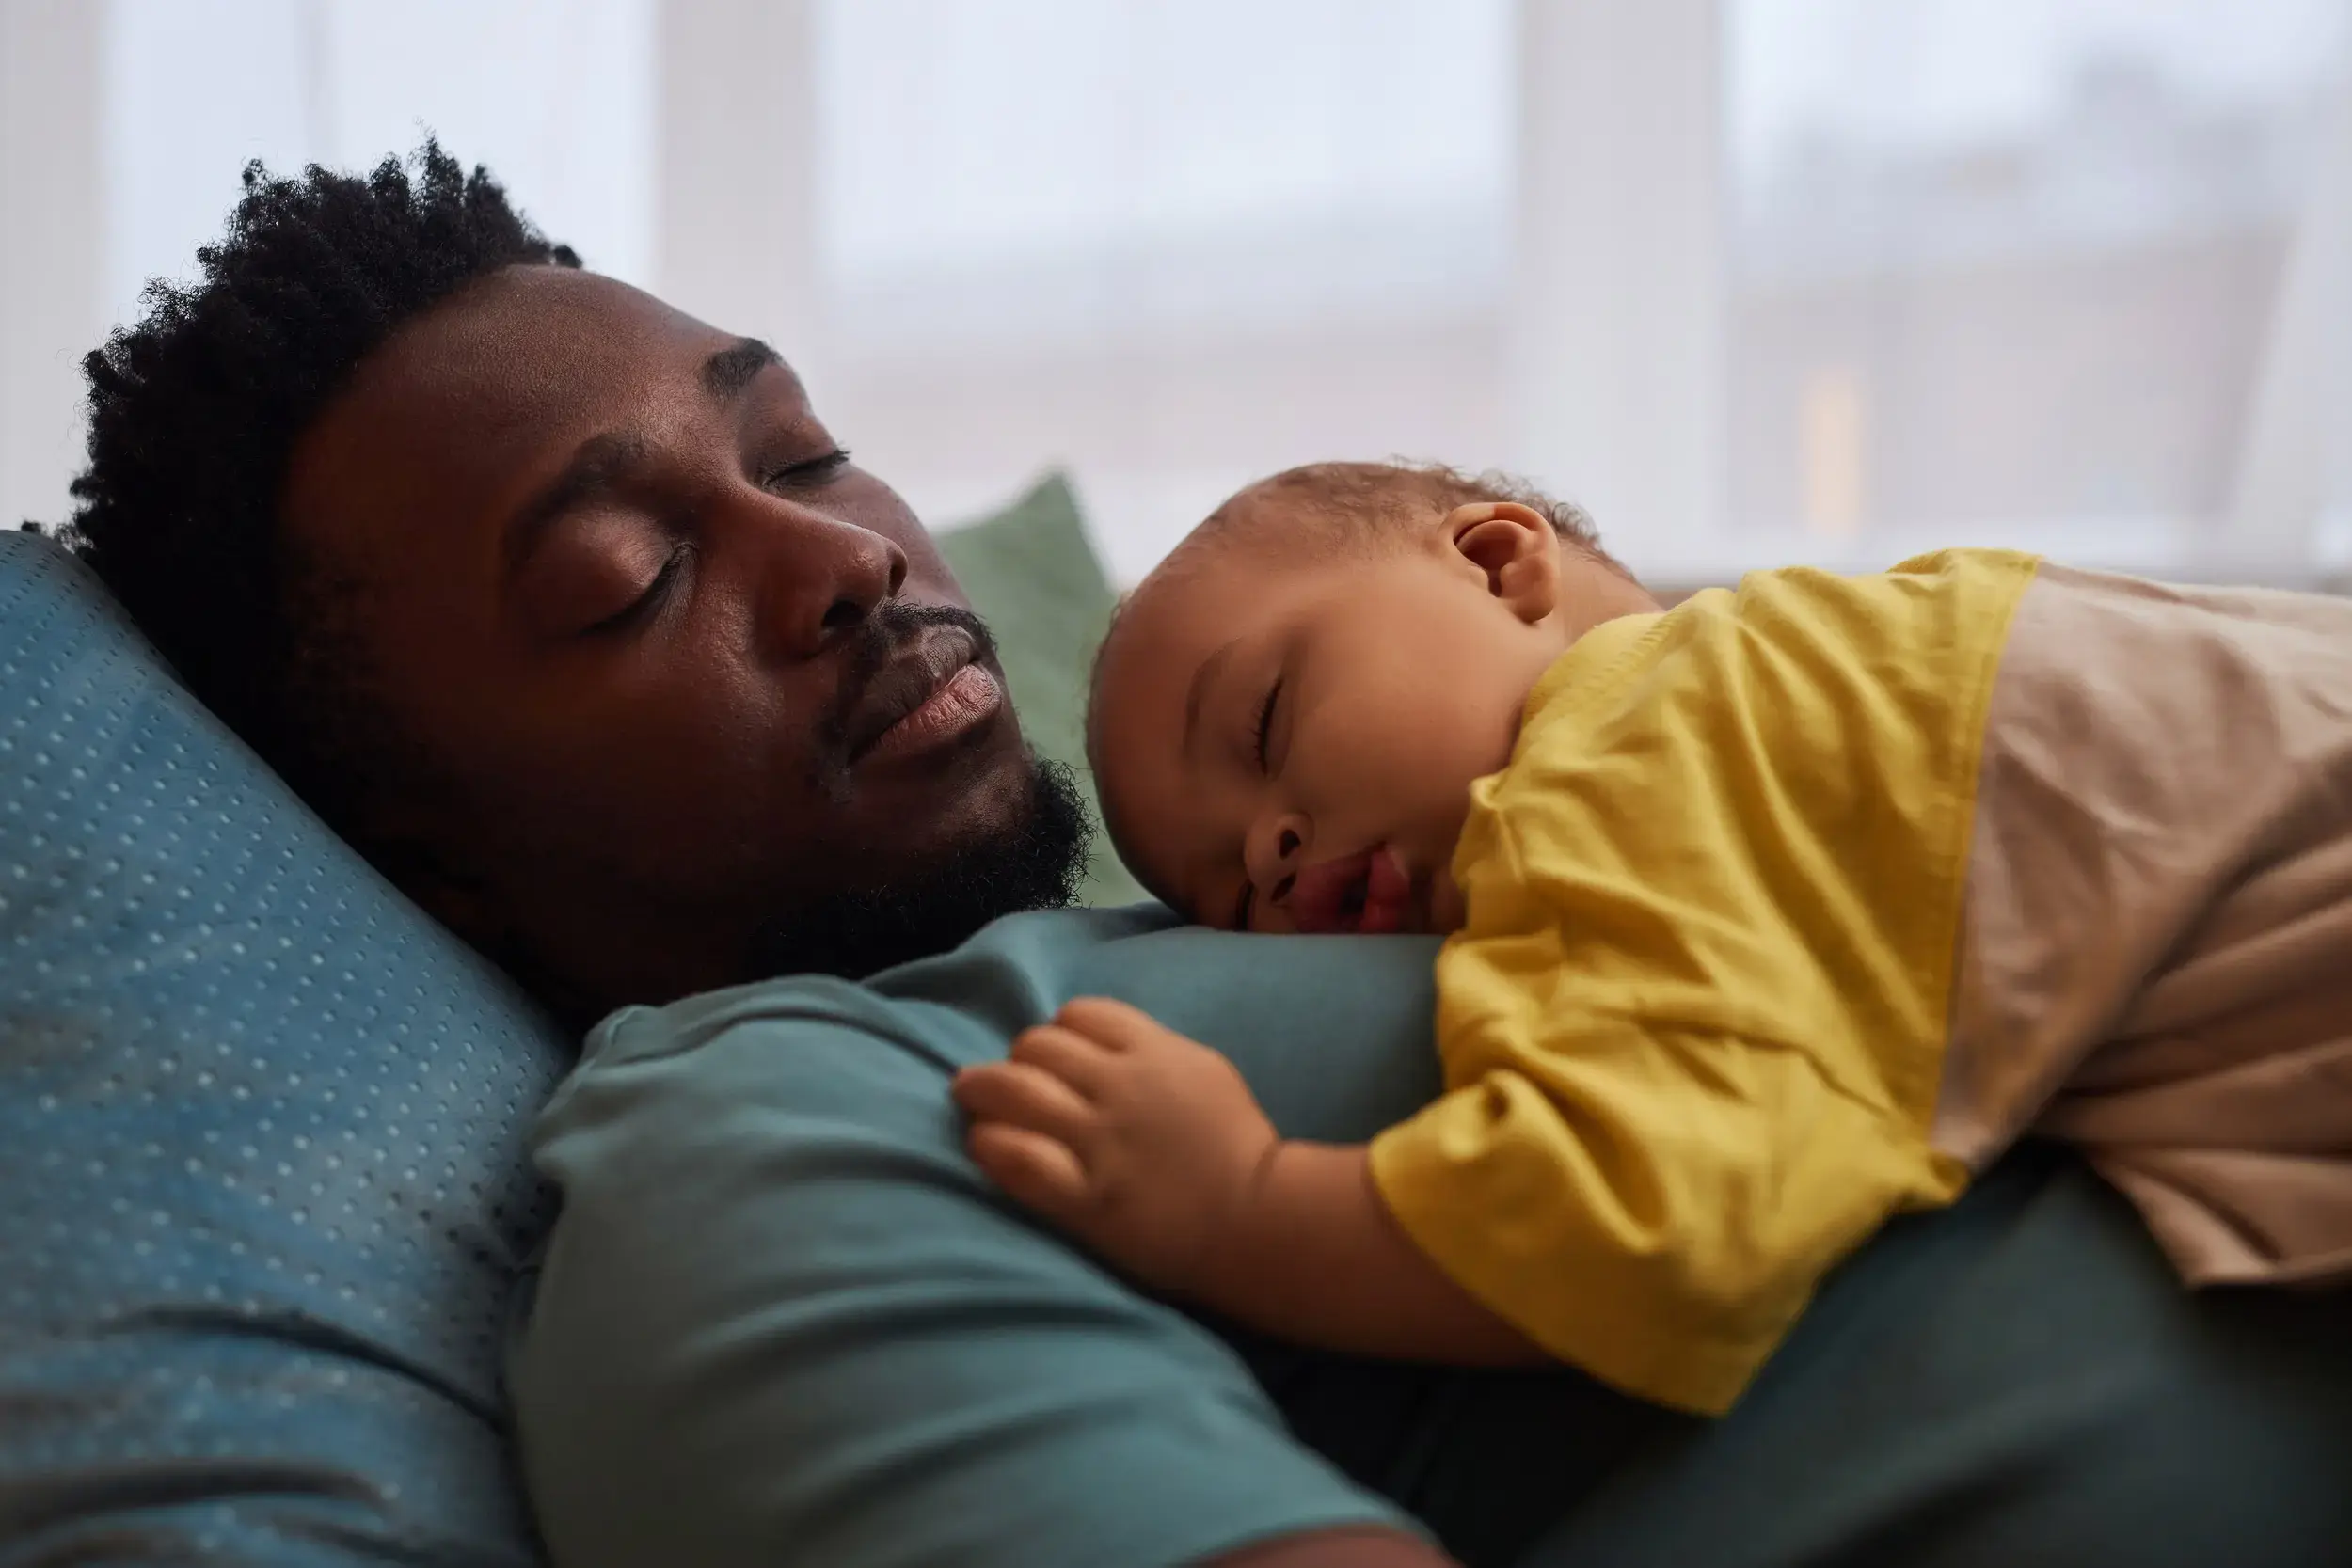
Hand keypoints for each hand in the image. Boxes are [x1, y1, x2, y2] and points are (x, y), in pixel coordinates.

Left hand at [952, 997, 1280, 1295]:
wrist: (1260, 1222)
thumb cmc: (1238, 1146)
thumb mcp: (1204, 1071)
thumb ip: (1152, 1050)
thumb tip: (1098, 1042)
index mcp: (1154, 1051)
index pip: (1080, 1014)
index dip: (1058, 1031)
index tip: (1053, 1055)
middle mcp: (1120, 1086)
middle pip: (1038, 1046)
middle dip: (1018, 1060)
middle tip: (1009, 1082)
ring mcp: (1099, 1142)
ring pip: (1014, 1090)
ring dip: (983, 1090)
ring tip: (969, 1097)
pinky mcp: (1085, 1197)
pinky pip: (1017, 1158)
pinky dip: (990, 1145)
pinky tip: (982, 1143)